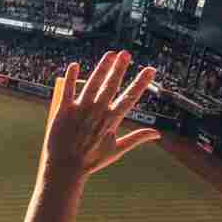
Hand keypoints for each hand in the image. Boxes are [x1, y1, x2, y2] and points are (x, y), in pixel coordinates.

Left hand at [44, 51, 158, 176]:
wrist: (65, 167)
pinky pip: (68, 90)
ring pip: (92, 83)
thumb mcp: (117, 150)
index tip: (150, 69)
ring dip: (102, 68)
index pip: (130, 97)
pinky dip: (71, 77)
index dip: (141, 82)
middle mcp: (97, 111)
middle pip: (111, 85)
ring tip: (110, 54)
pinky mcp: (64, 110)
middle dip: (120, 68)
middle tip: (126, 53)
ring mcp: (80, 109)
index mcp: (112, 120)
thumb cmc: (91, 160)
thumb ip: (137, 138)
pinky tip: (74, 65)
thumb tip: (158, 134)